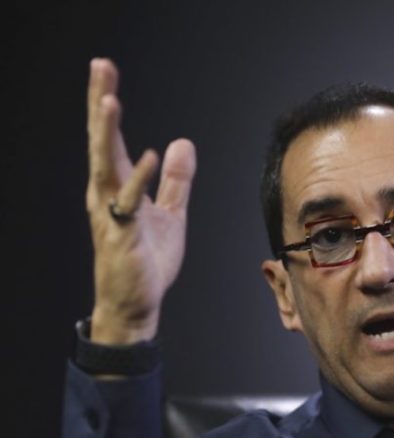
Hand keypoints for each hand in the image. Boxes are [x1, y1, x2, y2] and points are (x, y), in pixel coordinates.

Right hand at [86, 58, 196, 344]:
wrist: (136, 302)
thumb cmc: (146, 258)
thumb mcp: (170, 213)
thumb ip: (176, 180)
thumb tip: (181, 143)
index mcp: (116, 187)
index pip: (110, 138)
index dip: (106, 104)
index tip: (106, 71)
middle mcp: (106, 195)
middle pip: (101, 142)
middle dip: (99, 104)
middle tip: (99, 67)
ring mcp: (112, 214)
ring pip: (106, 167)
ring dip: (108, 134)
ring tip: (109, 101)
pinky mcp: (124, 235)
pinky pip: (129, 203)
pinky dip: (139, 180)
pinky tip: (150, 156)